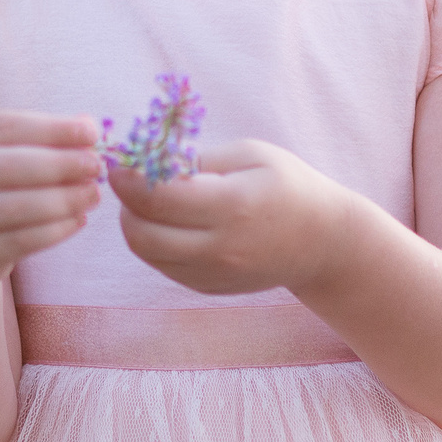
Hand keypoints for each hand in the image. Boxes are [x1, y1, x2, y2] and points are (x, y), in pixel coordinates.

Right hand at [0, 112, 103, 294]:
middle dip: (60, 164)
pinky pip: (19, 241)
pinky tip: (78, 220)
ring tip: (92, 195)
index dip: (52, 128)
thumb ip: (44, 137)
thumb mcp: (6, 152)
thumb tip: (89, 125)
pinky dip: (55, 230)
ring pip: (14, 207)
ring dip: (62, 200)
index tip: (91, 134)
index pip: (6, 126)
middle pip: (8, 166)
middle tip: (95, 166)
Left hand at [112, 139, 353, 296]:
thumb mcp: (251, 154)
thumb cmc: (289, 186)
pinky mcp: (208, 287)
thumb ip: (200, 159)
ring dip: (135, 224)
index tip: (118, 161)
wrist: (323, 242)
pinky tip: (170, 222)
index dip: (127, 178)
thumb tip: (150, 160)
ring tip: (150, 200)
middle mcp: (220, 248)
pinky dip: (154, 242)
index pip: (156, 198)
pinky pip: (163, 266)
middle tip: (131, 181)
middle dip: (125, 204)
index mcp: (232, 206)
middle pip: (141, 233)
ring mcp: (214, 274)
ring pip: (147, 253)